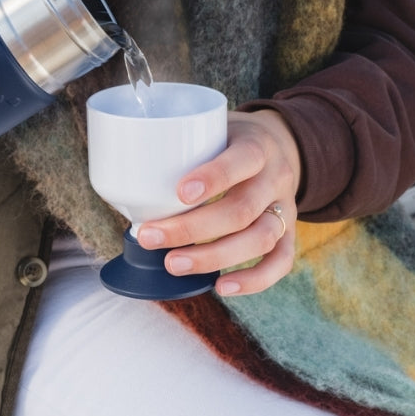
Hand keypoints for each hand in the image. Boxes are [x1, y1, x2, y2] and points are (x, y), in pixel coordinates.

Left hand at [136, 109, 300, 295]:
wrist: (281, 144)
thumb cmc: (230, 139)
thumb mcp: (212, 128)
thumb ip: (182, 148)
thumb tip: (124, 179)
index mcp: (256, 146)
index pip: (242, 160)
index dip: (213, 178)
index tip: (178, 194)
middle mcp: (275, 177)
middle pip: (242, 210)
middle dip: (193, 229)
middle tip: (150, 238)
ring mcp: (286, 207)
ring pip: (261, 239)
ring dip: (215, 257)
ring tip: (174, 264)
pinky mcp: (290, 232)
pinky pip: (281, 261)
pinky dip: (255, 280)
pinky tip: (223, 287)